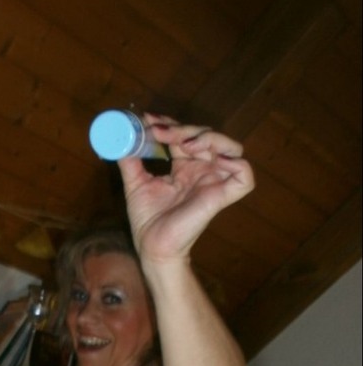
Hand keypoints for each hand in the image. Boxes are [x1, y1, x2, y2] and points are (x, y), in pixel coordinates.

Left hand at [118, 114, 254, 260]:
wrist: (152, 246)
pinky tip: (208, 157)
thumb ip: (130, 160)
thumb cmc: (147, 220)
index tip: (150, 120)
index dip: (172, 124)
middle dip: (183, 128)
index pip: (186, 136)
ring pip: (231, 147)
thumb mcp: (135, 183)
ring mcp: (215, 182)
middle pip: (207, 136)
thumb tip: (120, 138)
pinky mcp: (223, 196)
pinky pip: (245, 174)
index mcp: (185, 168)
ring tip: (184, 143)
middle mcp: (202, 172)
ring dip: (209, 137)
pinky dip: (234, 161)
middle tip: (160, 131)